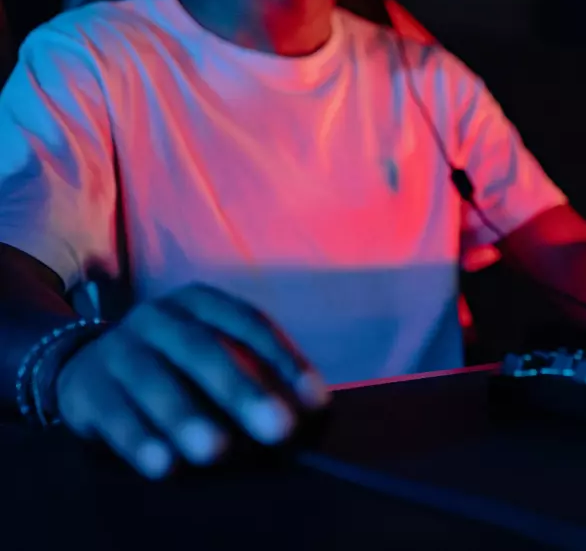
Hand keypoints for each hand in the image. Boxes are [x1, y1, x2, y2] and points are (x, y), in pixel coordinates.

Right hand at [55, 284, 329, 478]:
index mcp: (201, 303)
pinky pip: (115, 415)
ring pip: (153, 381)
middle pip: (202, 349)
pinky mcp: (87, 388)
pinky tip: (164, 465)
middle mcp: (159, 318)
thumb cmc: (176, 365)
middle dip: (241, 390)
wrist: (86, 366)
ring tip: (216, 451)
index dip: (284, 360)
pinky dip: (140, 440)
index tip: (315, 402)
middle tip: (277, 429)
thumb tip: (308, 412)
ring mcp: (118, 349)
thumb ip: (256, 373)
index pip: (249, 324)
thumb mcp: (214, 352)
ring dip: (187, 417)